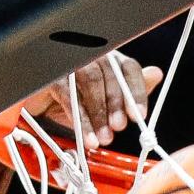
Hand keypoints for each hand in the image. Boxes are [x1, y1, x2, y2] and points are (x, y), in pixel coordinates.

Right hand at [24, 52, 163, 151]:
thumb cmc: (72, 101)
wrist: (37, 109)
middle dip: (116, 105)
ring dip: (98, 114)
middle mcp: (88, 53)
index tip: (139, 117)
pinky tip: (87, 138)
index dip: (136, 91)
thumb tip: (156, 74)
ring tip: (102, 140)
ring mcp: (68, 60)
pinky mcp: (50, 73)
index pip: (127, 67)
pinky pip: (68, 95)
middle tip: (118, 129)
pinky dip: (80, 119)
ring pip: (90, 81)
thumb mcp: (103, 101)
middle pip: (109, 73)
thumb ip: (127, 91)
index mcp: (106, 58)